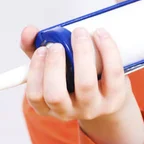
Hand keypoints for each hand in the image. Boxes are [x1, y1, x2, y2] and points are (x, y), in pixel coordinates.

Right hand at [20, 26, 143, 143]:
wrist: (106, 95)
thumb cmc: (72, 79)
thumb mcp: (51, 68)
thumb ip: (35, 49)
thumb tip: (28, 31)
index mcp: (48, 107)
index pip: (35, 97)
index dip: (35, 72)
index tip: (41, 50)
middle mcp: (68, 111)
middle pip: (55, 95)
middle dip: (54, 66)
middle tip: (56, 45)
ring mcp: (92, 107)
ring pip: (85, 84)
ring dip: (81, 54)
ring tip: (78, 33)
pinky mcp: (115, 97)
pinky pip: (112, 73)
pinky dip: (106, 49)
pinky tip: (99, 34)